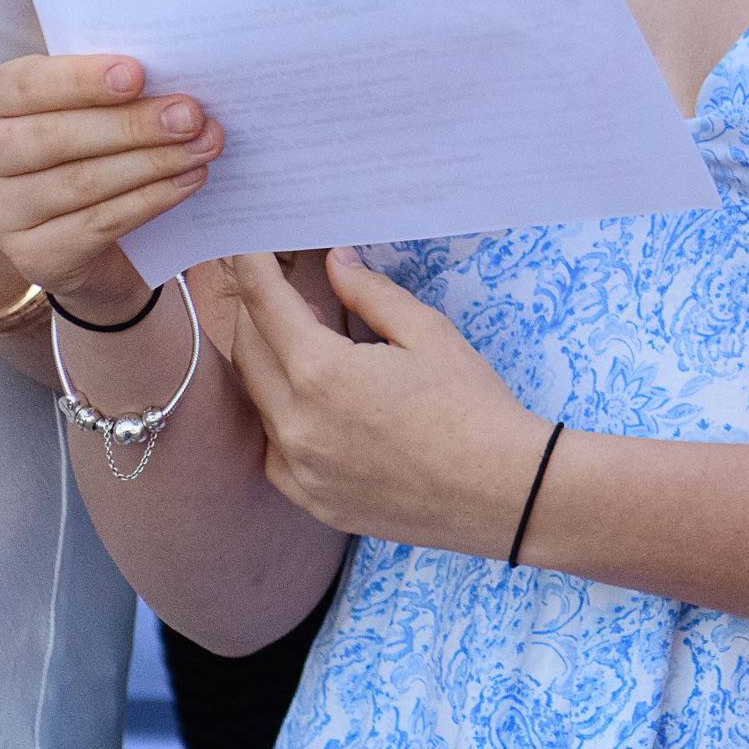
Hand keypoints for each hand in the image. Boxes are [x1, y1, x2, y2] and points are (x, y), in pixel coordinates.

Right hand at [0, 53, 221, 311]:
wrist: (95, 239)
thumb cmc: (95, 148)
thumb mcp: (96, 108)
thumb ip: (116, 89)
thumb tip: (173, 82)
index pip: (24, 83)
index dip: (80, 79)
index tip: (137, 74)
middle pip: (55, 137)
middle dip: (131, 125)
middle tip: (191, 115)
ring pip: (80, 182)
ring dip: (152, 163)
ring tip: (203, 146)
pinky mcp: (29, 257)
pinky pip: (97, 225)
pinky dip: (150, 201)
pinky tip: (188, 181)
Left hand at [228, 247, 543, 557]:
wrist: (500, 491)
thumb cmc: (471, 404)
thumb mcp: (428, 332)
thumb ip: (371, 294)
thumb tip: (336, 262)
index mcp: (321, 372)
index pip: (264, 304)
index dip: (252, 268)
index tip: (248, 247)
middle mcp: (295, 423)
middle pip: (248, 350)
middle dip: (258, 312)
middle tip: (284, 289)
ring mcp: (299, 469)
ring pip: (259, 401)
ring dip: (271, 363)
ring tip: (311, 342)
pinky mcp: (311, 500)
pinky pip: (275, 450)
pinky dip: (282, 417)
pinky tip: (316, 405)